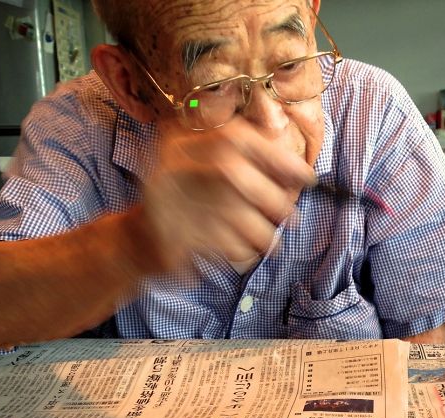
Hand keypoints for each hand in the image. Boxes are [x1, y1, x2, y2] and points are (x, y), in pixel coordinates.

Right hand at [139, 117, 316, 269]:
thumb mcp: (209, 172)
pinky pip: (225, 246)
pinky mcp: (174, 238)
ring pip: (234, 215)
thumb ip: (248, 164)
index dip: (277, 156)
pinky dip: (244, 253)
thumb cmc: (188, 205)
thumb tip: (299, 172)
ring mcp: (168, 201)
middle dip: (272, 199)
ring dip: (263, 234)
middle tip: (290, 218)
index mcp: (182, 142)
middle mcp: (170, 165)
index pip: (235, 137)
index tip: (307, 177)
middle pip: (233, 173)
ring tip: (265, 240)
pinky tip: (242, 252)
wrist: (137, 243)